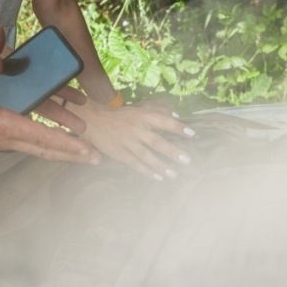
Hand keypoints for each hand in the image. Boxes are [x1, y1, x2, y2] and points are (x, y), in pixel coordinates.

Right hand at [0, 26, 98, 163]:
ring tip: (82, 155)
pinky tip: (53, 145)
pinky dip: (44, 146)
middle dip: (69, 154)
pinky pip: (26, 145)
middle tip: (96, 158)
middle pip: (41, 149)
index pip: (37, 135)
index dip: (63, 142)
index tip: (85, 148)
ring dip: (59, 152)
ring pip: (34, 149)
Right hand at [71, 96, 193, 178]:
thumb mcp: (138, 108)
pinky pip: (135, 164)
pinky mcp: (120, 154)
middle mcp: (136, 129)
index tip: (192, 134)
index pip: (163, 121)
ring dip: (162, 166)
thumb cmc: (121, 115)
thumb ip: (157, 110)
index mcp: (142, 116)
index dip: (177, 127)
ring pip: (147, 156)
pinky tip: (159, 177)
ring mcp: (127, 143)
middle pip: (156, 142)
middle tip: (187, 160)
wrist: (94, 120)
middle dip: (172, 152)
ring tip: (174, 174)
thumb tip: (176, 114)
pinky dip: (147, 171)